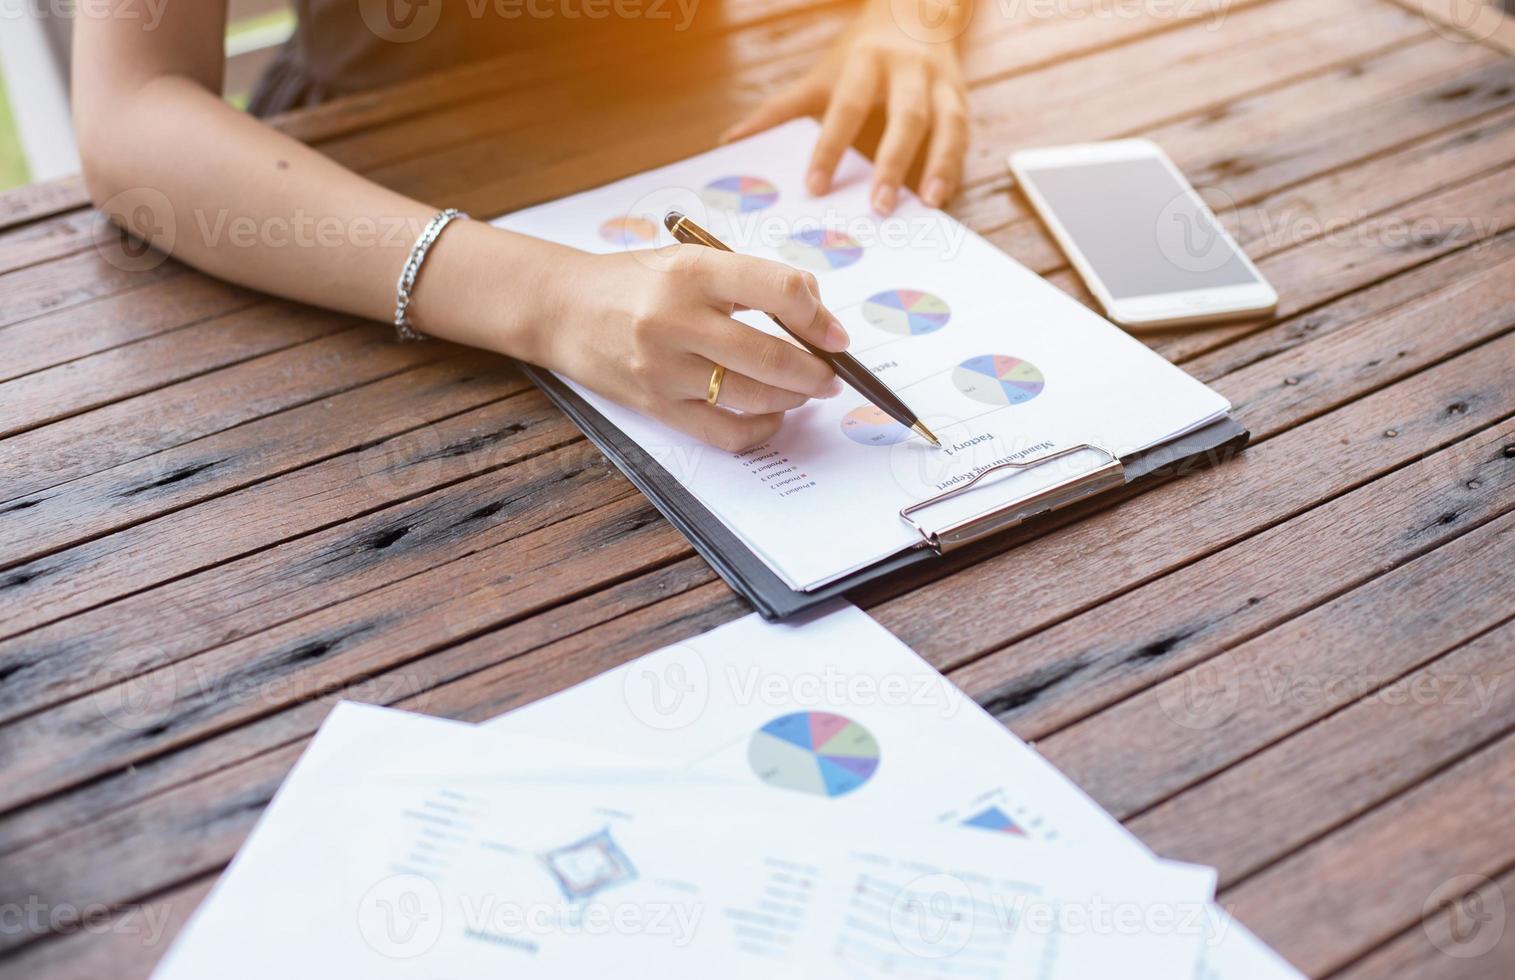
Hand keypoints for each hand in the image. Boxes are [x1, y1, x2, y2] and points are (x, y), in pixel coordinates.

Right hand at [541, 246, 848, 450]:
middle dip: (816, 371)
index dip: (819, 317)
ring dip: (794, 399)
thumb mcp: (690, 260)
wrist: (563, 308)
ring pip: (752, 397)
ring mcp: (664, 368)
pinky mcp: (655, 405)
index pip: (777, 292)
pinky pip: (724, 432)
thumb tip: (816, 316)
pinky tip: (772, 417)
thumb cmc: (636, 282)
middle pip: (771, 355)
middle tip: (831, 374)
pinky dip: (760, 429)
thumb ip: (750, 281)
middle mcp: (676, 319)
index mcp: (693, 270)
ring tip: (806, 391)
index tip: (834, 333)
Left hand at [722, 0, 969, 213]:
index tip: (814, 187)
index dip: (830, 147)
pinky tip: (941, 198)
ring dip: (939, 165)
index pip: (847, 107)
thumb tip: (730, 141)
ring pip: (947, 125)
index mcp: (865, 63)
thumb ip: (779, 111)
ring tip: (928, 204)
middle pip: (906, 116)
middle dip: (893, 161)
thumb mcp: (819, 78)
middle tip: (878, 207)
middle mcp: (908, 71)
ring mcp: (941, 84)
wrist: (913, 15)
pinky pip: (962, 137)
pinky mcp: (961, 100)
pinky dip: (953, 168)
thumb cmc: (858, 58)